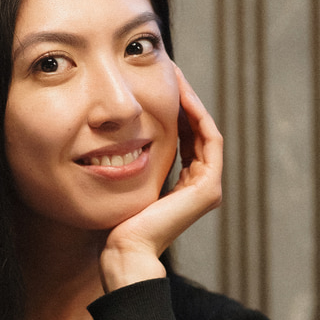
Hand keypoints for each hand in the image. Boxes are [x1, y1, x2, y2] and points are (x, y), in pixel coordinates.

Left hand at [99, 67, 221, 291]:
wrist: (124, 249)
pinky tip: (179, 96)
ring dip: (191, 101)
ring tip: (175, 75)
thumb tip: (111, 140)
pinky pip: (208, 140)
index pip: (185, 137)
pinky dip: (196, 116)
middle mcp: (201, 185)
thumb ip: (131, 162)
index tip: (158, 83)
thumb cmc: (117, 222)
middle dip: (183, 99)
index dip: (174, 108)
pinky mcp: (208, 188)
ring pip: (205, 130)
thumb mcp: (125, 181)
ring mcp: (208, 187)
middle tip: (169, 70)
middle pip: (197, 130)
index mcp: (185, 186)